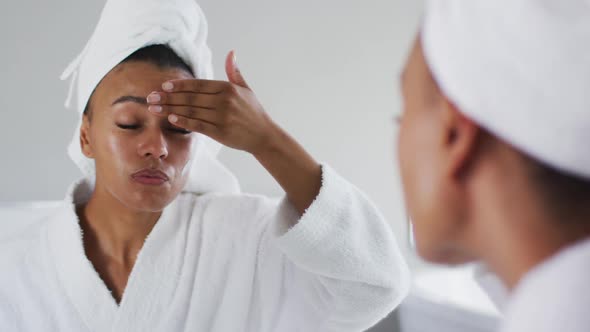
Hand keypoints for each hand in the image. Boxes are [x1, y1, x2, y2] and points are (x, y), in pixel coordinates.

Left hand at [146, 51, 275, 153]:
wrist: (264, 135)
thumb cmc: (253, 112)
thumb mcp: (246, 89)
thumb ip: (234, 72)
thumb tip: (231, 52)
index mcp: (227, 88)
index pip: (198, 85)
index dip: (180, 85)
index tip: (164, 86)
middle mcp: (224, 101)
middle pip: (190, 98)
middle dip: (168, 97)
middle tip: (150, 97)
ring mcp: (222, 117)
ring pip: (191, 111)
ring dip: (170, 109)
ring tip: (154, 108)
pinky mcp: (220, 132)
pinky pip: (198, 125)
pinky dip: (184, 122)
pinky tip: (171, 119)